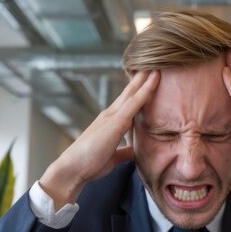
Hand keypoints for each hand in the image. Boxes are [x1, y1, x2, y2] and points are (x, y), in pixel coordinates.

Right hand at [40, 70, 159, 208]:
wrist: (73, 169)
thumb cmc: (90, 164)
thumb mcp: (113, 157)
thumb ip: (124, 151)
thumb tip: (134, 151)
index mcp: (111, 122)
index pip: (128, 102)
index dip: (139, 90)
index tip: (149, 78)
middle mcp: (111, 115)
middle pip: (131, 91)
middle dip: (142, 77)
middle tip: (154, 61)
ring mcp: (113, 116)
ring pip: (134, 92)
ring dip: (146, 77)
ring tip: (157, 62)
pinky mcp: (116, 121)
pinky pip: (135, 102)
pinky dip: (146, 90)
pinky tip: (155, 79)